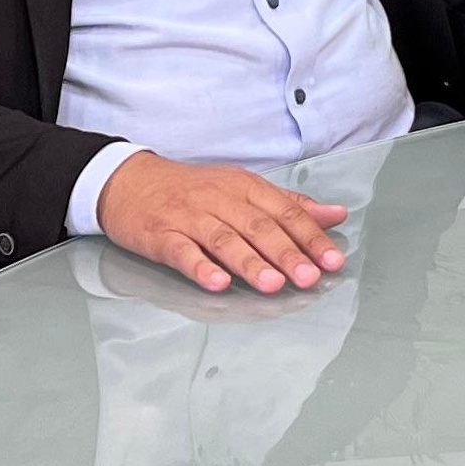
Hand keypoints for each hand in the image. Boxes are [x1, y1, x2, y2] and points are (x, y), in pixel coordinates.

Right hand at [98, 151, 349, 293]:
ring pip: (224, 239)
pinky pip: (182, 251)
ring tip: (272, 284)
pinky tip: (217, 283)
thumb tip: (336, 215)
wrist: (128, 181)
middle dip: (287, 253)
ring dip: (250, 263)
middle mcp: (220, 199)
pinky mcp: (160, 235)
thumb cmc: (193, 190)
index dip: (311, 237)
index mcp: (245, 187)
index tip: (334, 260)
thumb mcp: (243, 189)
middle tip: (310, 277)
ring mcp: (189, 217)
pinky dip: (200, 267)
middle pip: (259, 227)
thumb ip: (289, 204)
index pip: (285, 212)